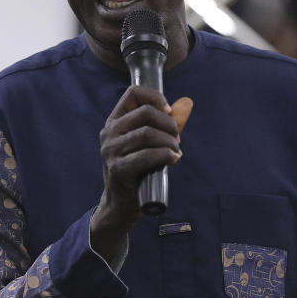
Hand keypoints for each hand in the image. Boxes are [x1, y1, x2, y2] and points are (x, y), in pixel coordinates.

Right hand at [92, 87, 192, 255]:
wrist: (121, 204)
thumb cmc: (138, 171)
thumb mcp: (151, 143)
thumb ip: (167, 123)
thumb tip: (187, 104)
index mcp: (115, 121)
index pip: (133, 93)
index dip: (156, 97)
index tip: (169, 111)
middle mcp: (109, 133)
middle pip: (145, 113)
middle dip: (169, 124)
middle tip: (176, 139)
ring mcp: (111, 151)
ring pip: (147, 133)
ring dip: (170, 142)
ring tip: (175, 152)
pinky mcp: (118, 170)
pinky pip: (147, 156)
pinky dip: (165, 155)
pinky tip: (172, 160)